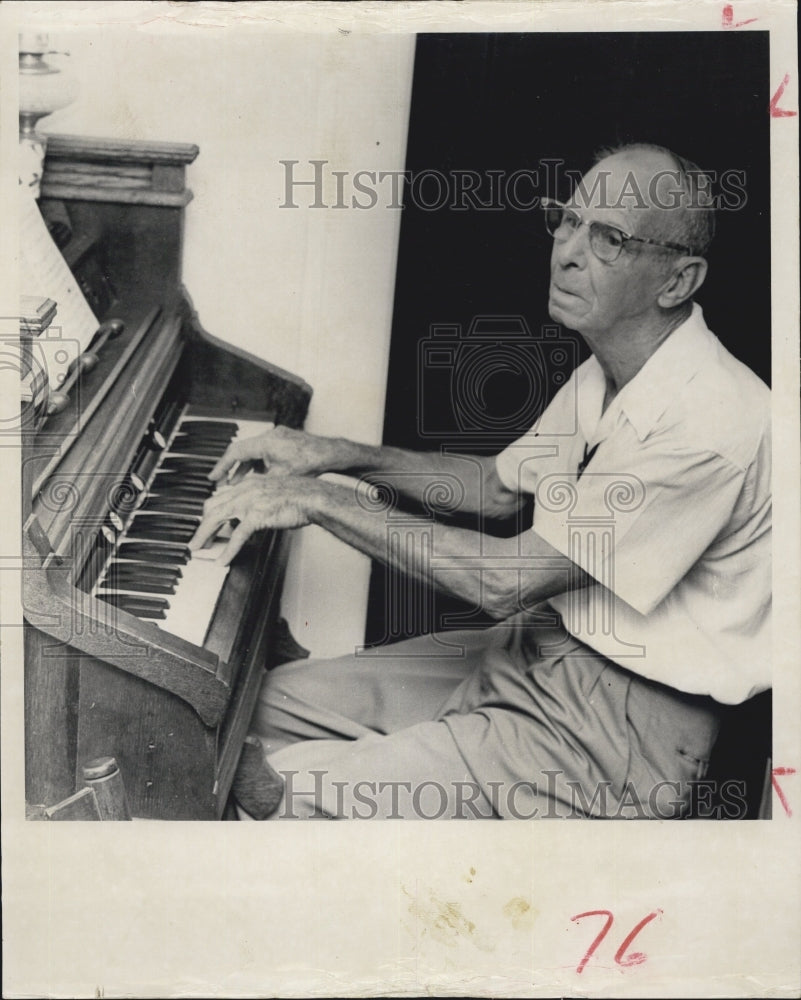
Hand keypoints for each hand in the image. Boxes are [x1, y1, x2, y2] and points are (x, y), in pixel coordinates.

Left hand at [189, 475, 318, 564]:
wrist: (312, 496)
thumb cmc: (299, 496)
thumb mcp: (273, 493)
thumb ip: (259, 502)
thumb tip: (251, 518)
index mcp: (249, 484)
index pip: (221, 496)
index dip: (210, 511)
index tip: (206, 521)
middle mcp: (245, 490)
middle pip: (213, 506)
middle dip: (201, 524)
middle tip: (197, 538)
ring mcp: (249, 502)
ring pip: (217, 518)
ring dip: (204, 535)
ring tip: (198, 548)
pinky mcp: (257, 515)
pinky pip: (237, 536)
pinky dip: (228, 550)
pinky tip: (223, 559)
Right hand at [209, 426, 335, 483]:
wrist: (332, 454)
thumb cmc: (311, 464)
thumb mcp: (280, 478)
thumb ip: (260, 485)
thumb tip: (245, 496)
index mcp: (265, 443)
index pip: (235, 453)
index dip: (222, 466)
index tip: (213, 477)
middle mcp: (270, 436)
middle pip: (242, 451)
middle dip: (231, 468)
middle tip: (222, 482)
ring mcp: (278, 437)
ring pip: (254, 452)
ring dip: (246, 467)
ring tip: (238, 483)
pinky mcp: (285, 440)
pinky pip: (265, 451)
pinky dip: (258, 464)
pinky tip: (258, 477)